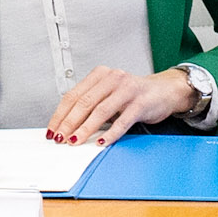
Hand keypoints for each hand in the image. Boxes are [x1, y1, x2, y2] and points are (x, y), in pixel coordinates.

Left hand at [46, 66, 193, 146]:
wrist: (164, 91)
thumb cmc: (133, 95)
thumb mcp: (109, 93)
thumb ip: (90, 104)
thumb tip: (66, 127)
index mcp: (101, 74)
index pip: (74, 95)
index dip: (60, 114)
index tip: (53, 130)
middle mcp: (114, 78)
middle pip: (85, 102)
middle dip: (69, 123)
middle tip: (61, 138)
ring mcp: (128, 89)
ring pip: (101, 111)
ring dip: (85, 129)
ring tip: (75, 141)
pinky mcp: (141, 102)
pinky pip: (122, 121)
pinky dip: (110, 134)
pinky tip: (101, 142)